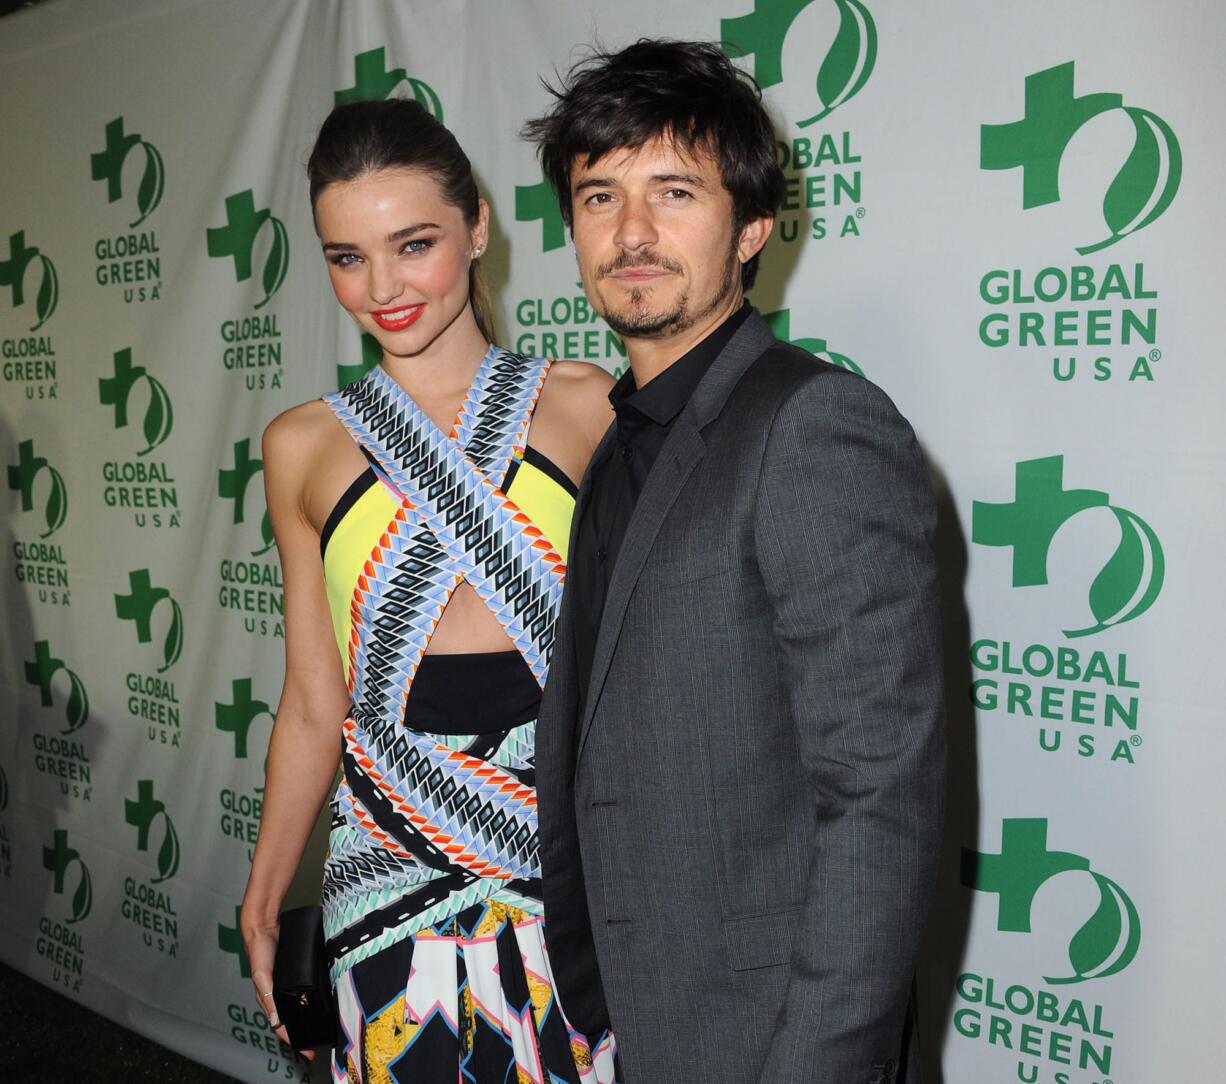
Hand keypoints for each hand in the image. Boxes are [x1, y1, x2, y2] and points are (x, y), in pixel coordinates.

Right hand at [243, 913, 315, 1060]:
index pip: (281, 1026)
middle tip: (318, 1041)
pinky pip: (302, 988)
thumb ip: (268, 998)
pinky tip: (322, 998)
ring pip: (297, 1004)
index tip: (307, 1051)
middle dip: (302, 1032)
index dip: (292, 1039)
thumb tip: (275, 1022)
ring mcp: (286, 983)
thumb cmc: (259, 951)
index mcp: (267, 999)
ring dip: (307, 1015)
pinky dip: (310, 996)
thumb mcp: (262, 976)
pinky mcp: (294, 972)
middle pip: (290, 1018)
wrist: (264, 928)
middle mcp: (277, 994)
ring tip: (322, 1024)